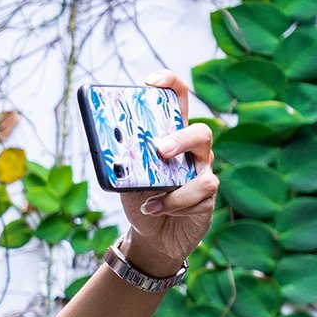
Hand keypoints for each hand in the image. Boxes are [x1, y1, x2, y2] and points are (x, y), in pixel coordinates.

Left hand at [117, 69, 220, 278]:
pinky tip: (154, 209)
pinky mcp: (207, 197)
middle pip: (200, 131)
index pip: (178, 100)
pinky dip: (172, 204)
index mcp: (171, 136)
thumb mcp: (125, 179)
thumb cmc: (140, 198)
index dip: (170, 84)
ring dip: (176, 183)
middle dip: (181, 138)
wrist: (152, 235)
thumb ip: (123, 162)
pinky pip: (198, 195)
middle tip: (160, 149)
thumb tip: (108, 148)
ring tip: (150, 195)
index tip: (150, 81)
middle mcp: (192, 151)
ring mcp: (203, 173)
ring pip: (206, 166)